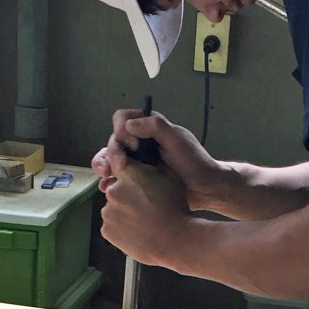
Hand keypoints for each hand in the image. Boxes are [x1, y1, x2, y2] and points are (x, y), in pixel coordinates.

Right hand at [91, 108, 227, 210]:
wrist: (205, 189)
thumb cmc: (195, 162)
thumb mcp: (177, 139)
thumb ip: (155, 127)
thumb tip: (129, 125)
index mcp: (149, 128)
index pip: (123, 119)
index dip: (122, 129)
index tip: (134, 145)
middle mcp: (140, 143)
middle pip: (113, 141)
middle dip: (110, 152)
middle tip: (116, 166)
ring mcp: (138, 162)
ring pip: (111, 159)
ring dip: (104, 166)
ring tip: (106, 177)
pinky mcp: (137, 179)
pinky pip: (117, 177)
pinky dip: (109, 181)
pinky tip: (107, 188)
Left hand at [99, 147, 191, 266]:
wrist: (176, 241)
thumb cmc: (176, 208)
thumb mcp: (169, 176)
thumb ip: (151, 165)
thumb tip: (142, 161)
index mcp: (128, 173)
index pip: (116, 161)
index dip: (125, 169)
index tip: (133, 176)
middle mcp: (113, 190)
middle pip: (114, 187)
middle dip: (126, 193)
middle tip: (145, 204)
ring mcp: (108, 212)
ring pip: (113, 207)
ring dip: (124, 210)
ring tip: (143, 219)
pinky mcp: (107, 230)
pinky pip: (111, 225)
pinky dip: (121, 227)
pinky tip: (138, 229)